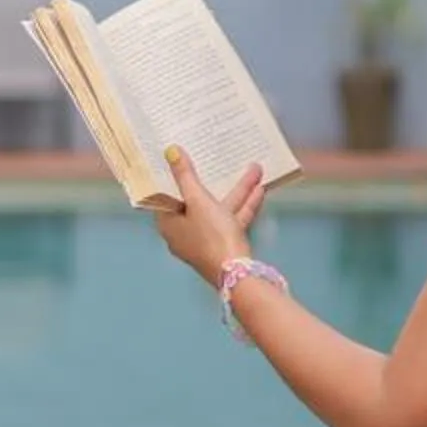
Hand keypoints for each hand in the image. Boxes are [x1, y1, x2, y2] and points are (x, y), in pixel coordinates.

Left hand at [152, 150, 264, 285]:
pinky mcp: (225, 244)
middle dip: (212, 179)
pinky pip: (233, 219)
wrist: (238, 275)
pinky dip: (244, 205)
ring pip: (219, 208)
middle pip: (196, 200)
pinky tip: (260, 189)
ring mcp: (207, 239)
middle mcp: (185, 232)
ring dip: (237, 189)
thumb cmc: (211, 236)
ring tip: (255, 168)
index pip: (167, 195)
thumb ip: (185, 176)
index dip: (172, 176)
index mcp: (169, 224)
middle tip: (215, 157)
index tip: (180, 158)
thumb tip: (170, 151)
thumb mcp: (198, 201)